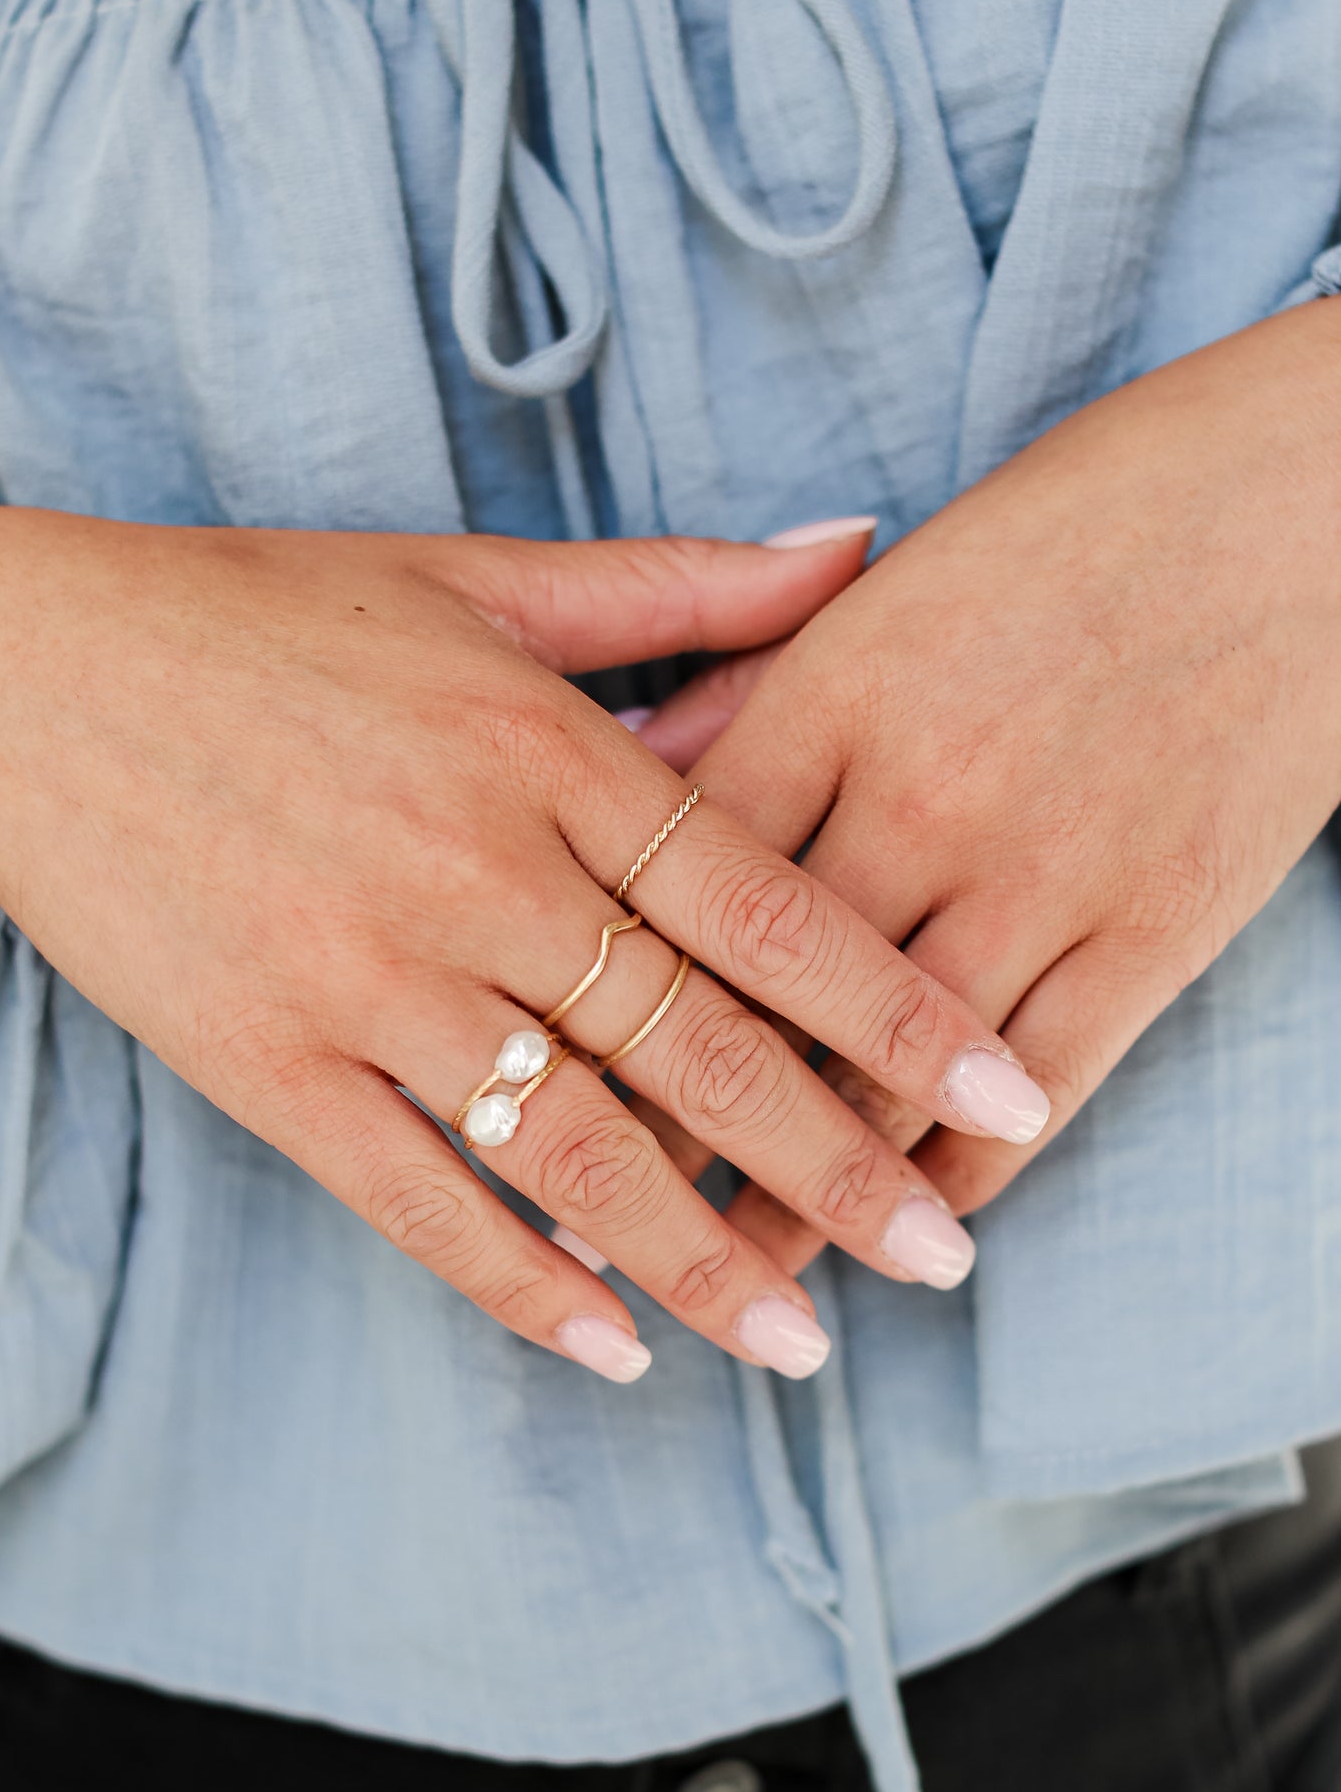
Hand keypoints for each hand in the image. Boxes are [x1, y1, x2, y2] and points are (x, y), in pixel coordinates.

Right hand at [0, 510, 1039, 1378]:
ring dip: (699, 1257)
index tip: (1004, 1094)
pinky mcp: (269, 1063)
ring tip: (802, 1341)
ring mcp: (368, 979)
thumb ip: (678, 587)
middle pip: (697, 1049)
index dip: (895, 1012)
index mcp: (545, 750)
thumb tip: (858, 546)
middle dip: (839, 1165)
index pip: (764, 903)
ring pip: (571, 1147)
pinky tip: (606, 1349)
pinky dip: (514, 1283)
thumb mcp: (474, 578)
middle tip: (944, 1257)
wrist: (22, 675)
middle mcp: (475, 873)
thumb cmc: (259, 616)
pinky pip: (415, 1200)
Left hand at [649, 299, 1340, 1272]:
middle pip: (764, 1006)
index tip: (529, 1104)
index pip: (672, 888)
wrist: (1312, 500)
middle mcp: (921, 795)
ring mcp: (1044, 870)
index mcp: (835, 690)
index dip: (593, 1013)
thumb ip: (755, 685)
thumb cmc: (1089, 518)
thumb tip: (629, 769)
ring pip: (892, 1079)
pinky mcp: (1158, 926)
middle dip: (672, 1146)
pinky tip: (916, 1231)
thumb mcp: (895, 580)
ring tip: (743, 1291)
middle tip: (608, 1247)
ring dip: (810, 1199)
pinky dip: (967, 1172)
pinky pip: (1039, 1088)